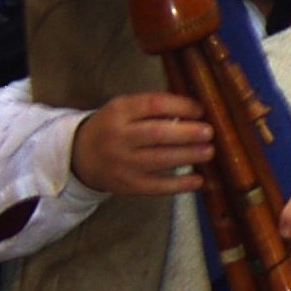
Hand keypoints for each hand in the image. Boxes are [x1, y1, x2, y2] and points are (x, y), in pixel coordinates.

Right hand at [69, 92, 211, 196]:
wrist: (81, 157)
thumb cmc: (113, 128)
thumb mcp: (124, 109)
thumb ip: (153, 107)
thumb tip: (195, 109)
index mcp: (119, 111)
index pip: (152, 105)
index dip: (180, 106)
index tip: (200, 109)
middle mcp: (119, 137)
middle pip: (156, 134)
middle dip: (187, 133)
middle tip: (209, 132)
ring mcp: (123, 163)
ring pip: (159, 160)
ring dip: (188, 156)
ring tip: (209, 151)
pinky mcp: (129, 185)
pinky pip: (157, 186)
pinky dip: (180, 184)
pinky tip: (199, 180)